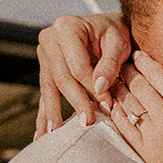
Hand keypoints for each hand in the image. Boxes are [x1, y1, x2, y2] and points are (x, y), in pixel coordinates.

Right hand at [35, 13, 132, 136]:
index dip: (91, 88)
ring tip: (54, 134)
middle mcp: (50, 39)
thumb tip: (98, 87)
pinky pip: (46, 91)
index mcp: (67, 27)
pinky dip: (45, 112)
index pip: (77, 65)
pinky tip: (42, 132)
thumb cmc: (116, 33)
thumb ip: (110, 64)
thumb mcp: (119, 43)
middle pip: (61, 77)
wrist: (108, 27)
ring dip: (52, 113)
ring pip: (48, 87)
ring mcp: (45, 54)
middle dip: (75, 102)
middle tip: (87, 123)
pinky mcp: (46, 67)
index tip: (107, 106)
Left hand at [110, 51, 162, 162]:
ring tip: (113, 78)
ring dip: (118, 87)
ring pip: (128, 103)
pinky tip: (111, 104)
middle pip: (138, 85)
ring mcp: (153, 135)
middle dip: (128, 69)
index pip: (157, 74)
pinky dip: (115, 112)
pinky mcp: (145, 152)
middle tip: (120, 61)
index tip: (137, 54)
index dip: (144, 61)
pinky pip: (123, 127)